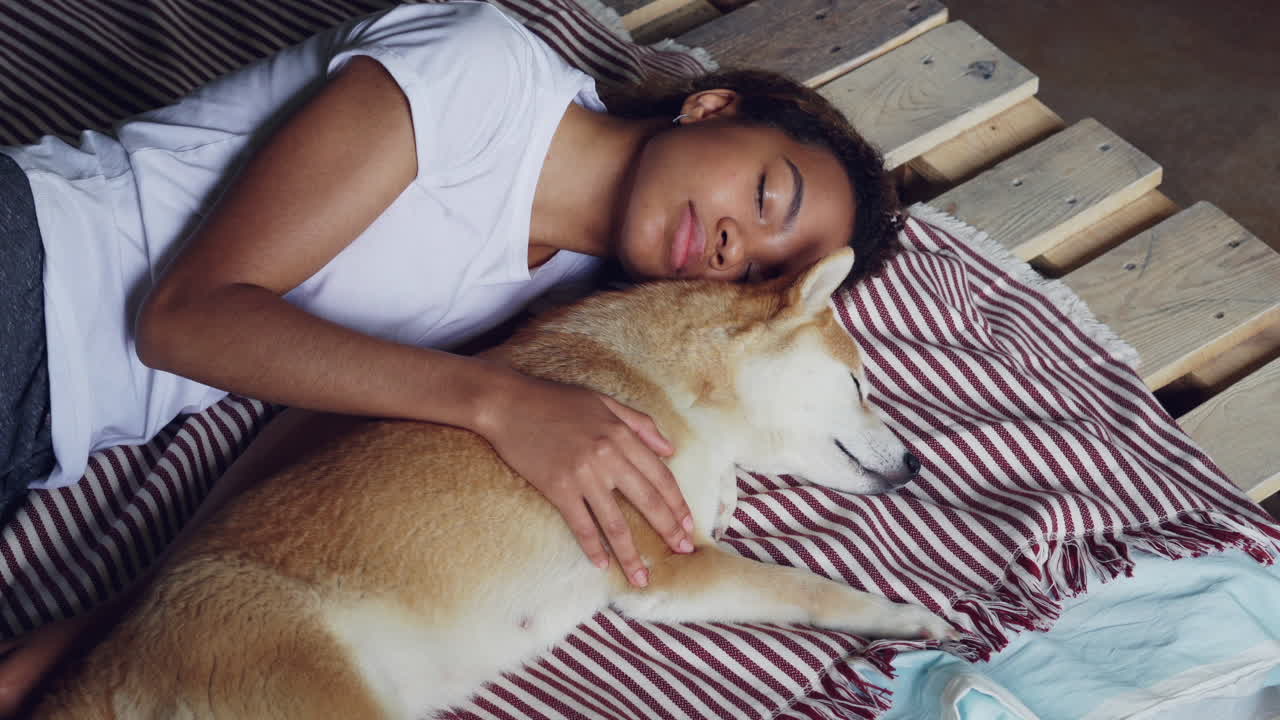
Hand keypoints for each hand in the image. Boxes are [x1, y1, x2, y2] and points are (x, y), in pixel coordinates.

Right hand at [479, 374, 693, 586]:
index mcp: (621, 435)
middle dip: (668, 530)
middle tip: (682, 552)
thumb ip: (640, 424)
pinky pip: (581, 525)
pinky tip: (602, 564)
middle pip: (647, 501)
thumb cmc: (555, 399)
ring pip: (616, 523)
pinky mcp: (558, 488)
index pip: (660, 476)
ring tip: (642, 577)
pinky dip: (593, 548)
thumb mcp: (604, 401)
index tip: (689, 525)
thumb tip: (671, 449)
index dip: (678, 503)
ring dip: (631, 554)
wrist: (508, 403)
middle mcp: (608, 457)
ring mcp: (583, 475)